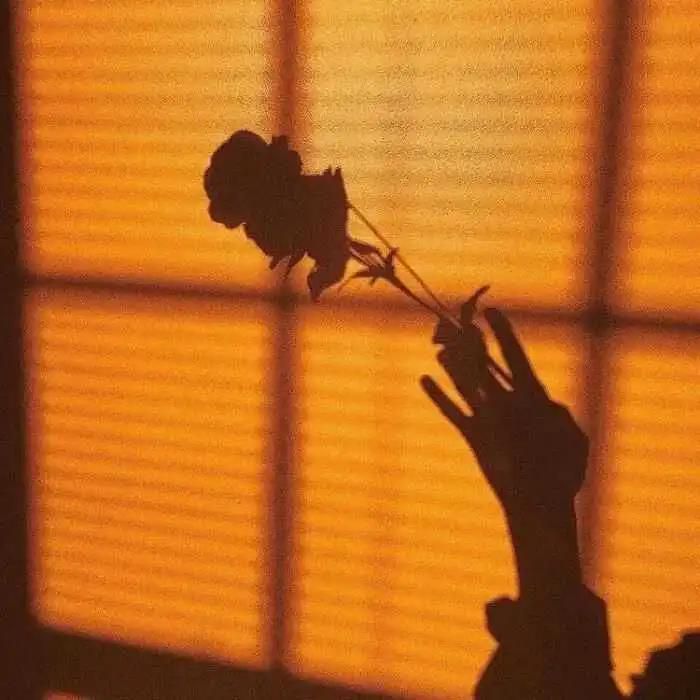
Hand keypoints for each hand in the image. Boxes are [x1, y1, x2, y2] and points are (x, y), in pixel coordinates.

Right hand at [421, 307, 586, 593]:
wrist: (541, 504)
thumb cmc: (563, 474)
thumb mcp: (573, 443)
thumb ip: (561, 420)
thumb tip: (541, 403)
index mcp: (533, 397)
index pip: (515, 357)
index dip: (504, 333)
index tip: (490, 310)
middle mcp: (508, 402)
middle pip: (486, 366)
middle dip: (472, 345)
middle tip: (455, 322)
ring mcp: (489, 418)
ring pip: (467, 385)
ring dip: (452, 366)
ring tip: (439, 346)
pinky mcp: (474, 436)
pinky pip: (453, 412)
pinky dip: (439, 397)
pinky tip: (425, 379)